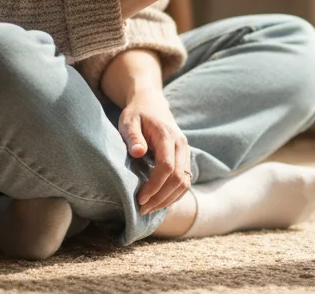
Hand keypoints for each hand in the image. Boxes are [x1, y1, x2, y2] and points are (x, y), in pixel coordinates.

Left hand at [118, 89, 191, 214]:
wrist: (152, 104)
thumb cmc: (137, 114)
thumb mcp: (128, 121)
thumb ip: (133, 136)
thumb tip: (138, 152)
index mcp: (167, 136)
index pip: (167, 167)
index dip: (155, 185)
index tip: (139, 198)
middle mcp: (181, 144)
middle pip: (179, 178)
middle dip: (161, 197)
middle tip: (142, 209)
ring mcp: (185, 152)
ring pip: (185, 182)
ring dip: (168, 199)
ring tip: (149, 208)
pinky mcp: (185, 158)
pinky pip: (185, 181)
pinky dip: (174, 195)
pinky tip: (159, 202)